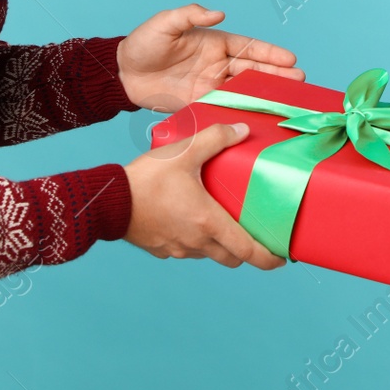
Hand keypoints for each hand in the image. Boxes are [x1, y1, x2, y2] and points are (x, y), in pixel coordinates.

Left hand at [116, 3, 303, 112]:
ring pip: (245, 89)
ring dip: (266, 93)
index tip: (291, 59)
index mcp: (214, 42)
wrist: (123, 75)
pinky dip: (242, 111)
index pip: (249, 47)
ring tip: (290, 97)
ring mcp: (211, 85)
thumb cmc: (143, 44)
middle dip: (277, 75)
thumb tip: (218, 13)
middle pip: (253, 70)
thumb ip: (190, 15)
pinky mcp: (200, 104)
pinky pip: (226, 107)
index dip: (270, 53)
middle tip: (300, 80)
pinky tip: (259, 116)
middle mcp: (217, 64)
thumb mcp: (164, 24)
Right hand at [123, 121, 285, 268]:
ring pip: (209, 254)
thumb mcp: (183, 152)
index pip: (248, 251)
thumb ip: (215, 138)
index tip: (282, 258)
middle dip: (246, 250)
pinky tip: (189, 219)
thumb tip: (242, 130)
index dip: (269, 258)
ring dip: (219, 244)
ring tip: (220, 221)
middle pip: (232, 258)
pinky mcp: (162, 249)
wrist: (108, 202)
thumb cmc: (146, 179)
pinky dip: (195, 240)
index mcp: (209, 222)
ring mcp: (178, 249)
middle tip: (253, 233)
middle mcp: (197, 242)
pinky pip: (186, 249)